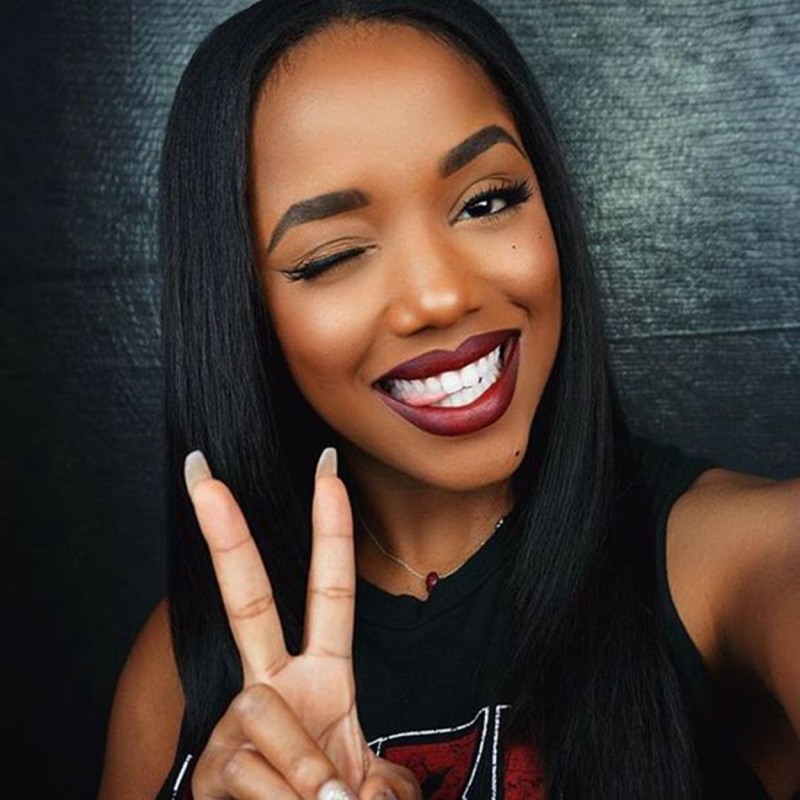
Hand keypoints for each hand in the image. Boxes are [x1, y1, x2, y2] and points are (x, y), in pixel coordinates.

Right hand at [184, 447, 420, 799]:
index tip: (329, 470)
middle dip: (228, 537)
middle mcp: (272, 684)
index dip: (331, 530)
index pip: (329, 590)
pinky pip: (252, 773)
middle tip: (202, 475)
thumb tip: (344, 795)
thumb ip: (382, 785)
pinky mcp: (209, 768)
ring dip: (306, 771)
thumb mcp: (371, 788)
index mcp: (322, 675)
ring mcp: (236, 722)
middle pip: (248, 600)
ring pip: (265, 714)